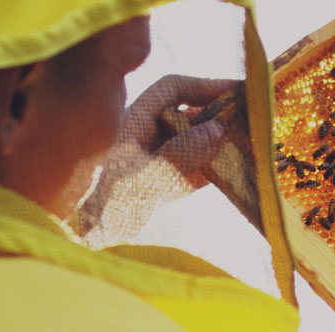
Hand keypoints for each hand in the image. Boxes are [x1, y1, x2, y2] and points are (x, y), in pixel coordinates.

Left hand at [76, 74, 240, 245]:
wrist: (84, 242)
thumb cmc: (105, 208)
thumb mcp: (143, 180)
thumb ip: (179, 154)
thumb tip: (216, 130)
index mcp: (134, 121)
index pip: (172, 88)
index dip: (204, 86)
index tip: (236, 92)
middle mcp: (143, 135)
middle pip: (186, 114)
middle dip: (217, 118)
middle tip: (250, 125)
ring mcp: (150, 160)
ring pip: (190, 142)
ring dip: (217, 146)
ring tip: (246, 151)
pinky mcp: (157, 186)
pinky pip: (189, 170)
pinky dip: (209, 171)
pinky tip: (228, 178)